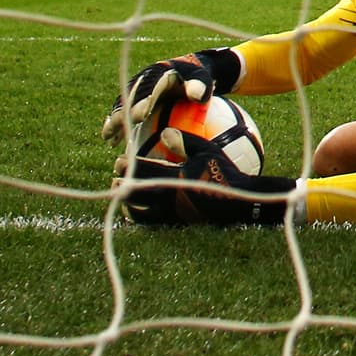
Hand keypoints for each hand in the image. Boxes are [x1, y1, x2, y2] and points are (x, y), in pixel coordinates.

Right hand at [102, 54, 214, 143]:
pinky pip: (121, 112)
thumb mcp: (201, 79)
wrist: (187, 72)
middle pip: (130, 98)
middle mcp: (144, 80)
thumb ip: (199, 86)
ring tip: (108, 138)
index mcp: (159, 74)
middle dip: (123, 113)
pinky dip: (115, 124)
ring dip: (114, 121)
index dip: (144, 101)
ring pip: (121, 105)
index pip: (151, 88)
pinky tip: (111, 141)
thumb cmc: (196, 77)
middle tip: (119, 129)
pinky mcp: (132, 99)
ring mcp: (136, 89)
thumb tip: (198, 95)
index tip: (140, 116)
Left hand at [113, 128, 293, 226]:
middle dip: (123, 187)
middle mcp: (171, 197)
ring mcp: (174, 212)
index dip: (129, 167)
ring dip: (130, 205)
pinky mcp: (180, 222)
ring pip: (143, 212)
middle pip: (138, 193)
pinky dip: (143, 217)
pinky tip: (141, 212)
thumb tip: (164, 133)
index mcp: (176, 178)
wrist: (241, 201)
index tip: (119, 162)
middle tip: (114, 181)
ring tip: (122, 199)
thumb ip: (185, 142)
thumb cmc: (225, 172)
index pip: (146, 172)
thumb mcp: (208, 151)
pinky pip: (155, 222)